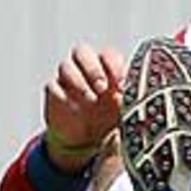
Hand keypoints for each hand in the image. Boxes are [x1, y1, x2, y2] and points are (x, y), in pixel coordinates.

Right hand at [43, 42, 125, 170]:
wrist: (85, 138)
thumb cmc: (106, 117)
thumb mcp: (122, 110)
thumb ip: (128, 100)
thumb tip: (138, 96)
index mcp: (104, 67)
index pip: (107, 54)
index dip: (113, 64)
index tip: (121, 83)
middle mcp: (84, 68)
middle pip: (81, 51)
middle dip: (93, 68)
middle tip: (102, 87)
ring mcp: (67, 79)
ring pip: (65, 66)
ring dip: (79, 81)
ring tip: (90, 100)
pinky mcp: (54, 92)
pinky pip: (53, 86)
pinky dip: (63, 95)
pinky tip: (75, 108)